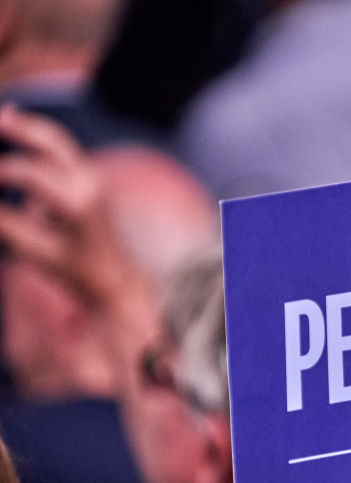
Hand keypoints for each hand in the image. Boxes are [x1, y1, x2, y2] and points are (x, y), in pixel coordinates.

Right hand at [0, 104, 146, 310]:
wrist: (113, 275)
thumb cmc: (74, 268)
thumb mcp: (37, 252)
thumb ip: (7, 225)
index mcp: (81, 205)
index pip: (34, 176)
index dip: (2, 172)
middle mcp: (90, 185)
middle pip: (53, 145)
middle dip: (20, 130)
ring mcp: (90, 178)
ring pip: (56, 140)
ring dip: (26, 125)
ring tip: (2, 113)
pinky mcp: (84, 176)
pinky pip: (56, 146)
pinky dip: (33, 132)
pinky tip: (10, 116)